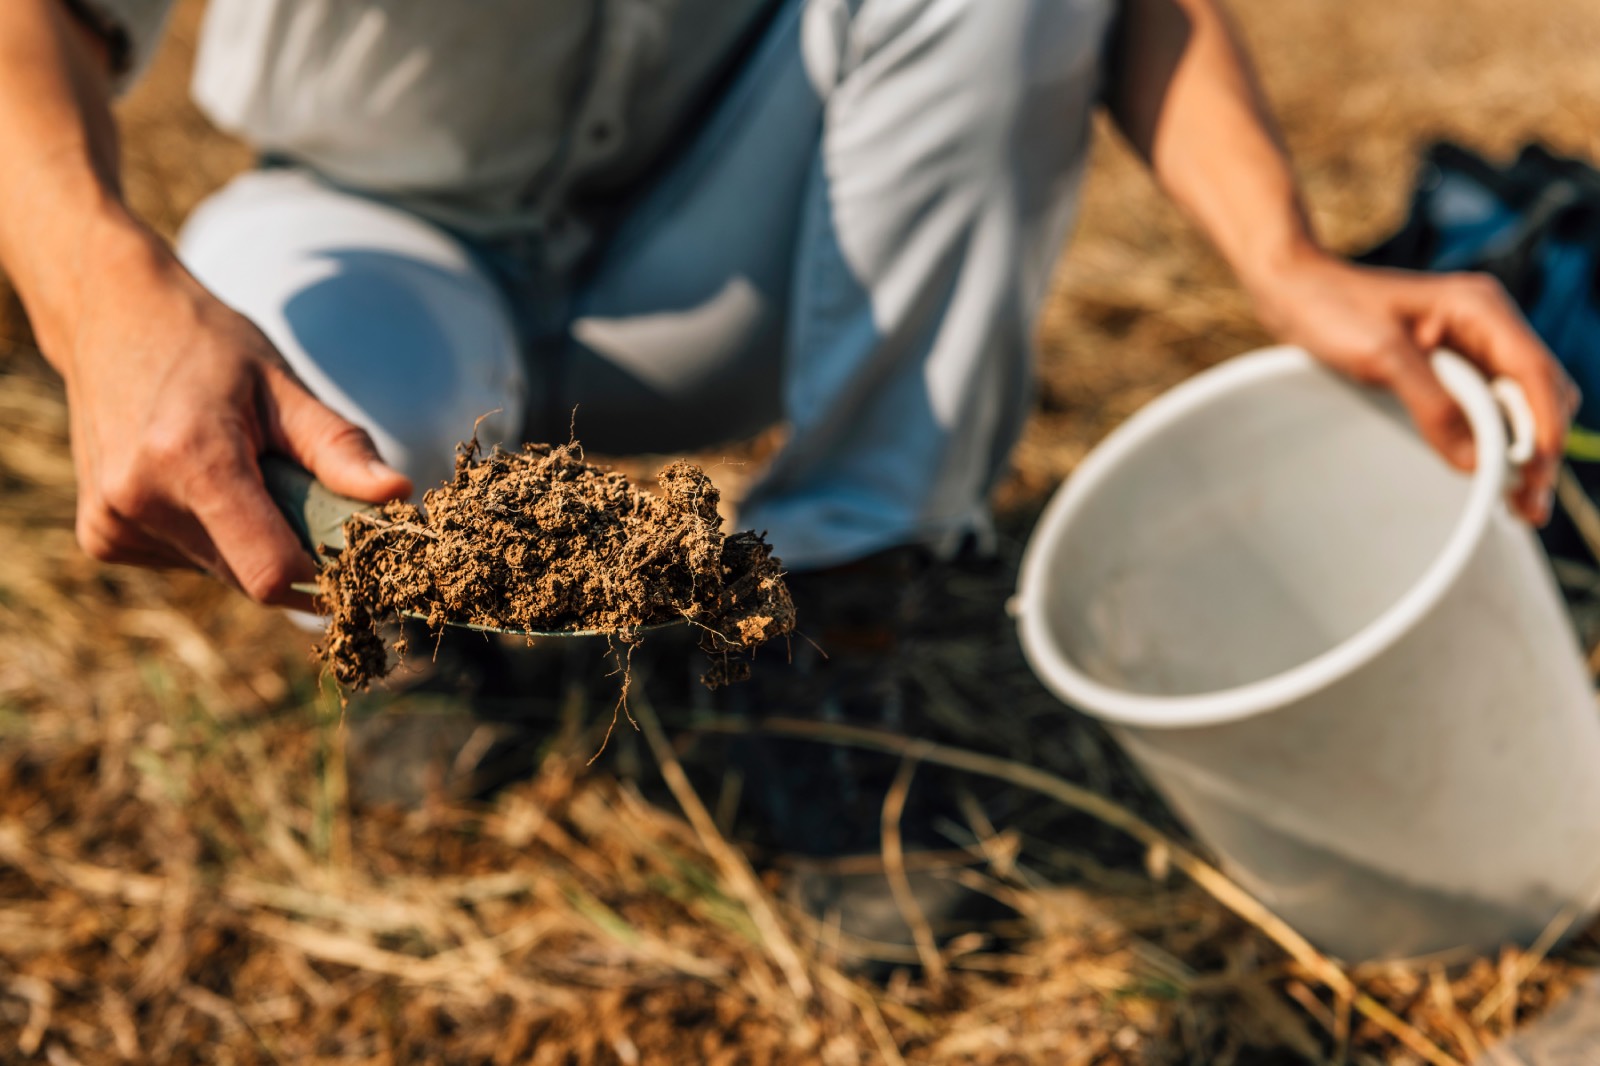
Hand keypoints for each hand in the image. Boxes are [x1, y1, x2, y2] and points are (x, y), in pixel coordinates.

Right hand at [52, 222, 411, 603]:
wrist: (108, 317)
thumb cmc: (207, 345)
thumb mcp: (283, 386)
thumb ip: (340, 449)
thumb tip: (398, 495)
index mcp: (189, 460)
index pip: (272, 573)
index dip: (324, 579)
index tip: (357, 561)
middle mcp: (138, 501)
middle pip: (251, 577)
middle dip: (291, 550)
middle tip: (295, 489)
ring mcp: (111, 523)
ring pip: (222, 573)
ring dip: (249, 541)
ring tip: (236, 470)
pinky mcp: (100, 536)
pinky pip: (187, 561)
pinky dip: (212, 536)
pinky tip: (196, 480)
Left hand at [1248, 251, 1578, 524]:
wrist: (1295, 291)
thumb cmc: (1333, 310)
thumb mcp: (1383, 356)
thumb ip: (1433, 405)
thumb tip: (1476, 461)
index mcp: (1480, 308)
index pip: (1534, 370)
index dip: (1545, 425)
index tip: (1538, 473)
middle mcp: (1486, 325)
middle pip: (1540, 392)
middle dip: (1540, 446)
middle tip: (1528, 505)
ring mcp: (1471, 346)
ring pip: (1519, 404)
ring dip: (1521, 450)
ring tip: (1518, 504)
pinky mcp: (1450, 367)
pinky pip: (1488, 407)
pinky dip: (1494, 440)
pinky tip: (1489, 473)